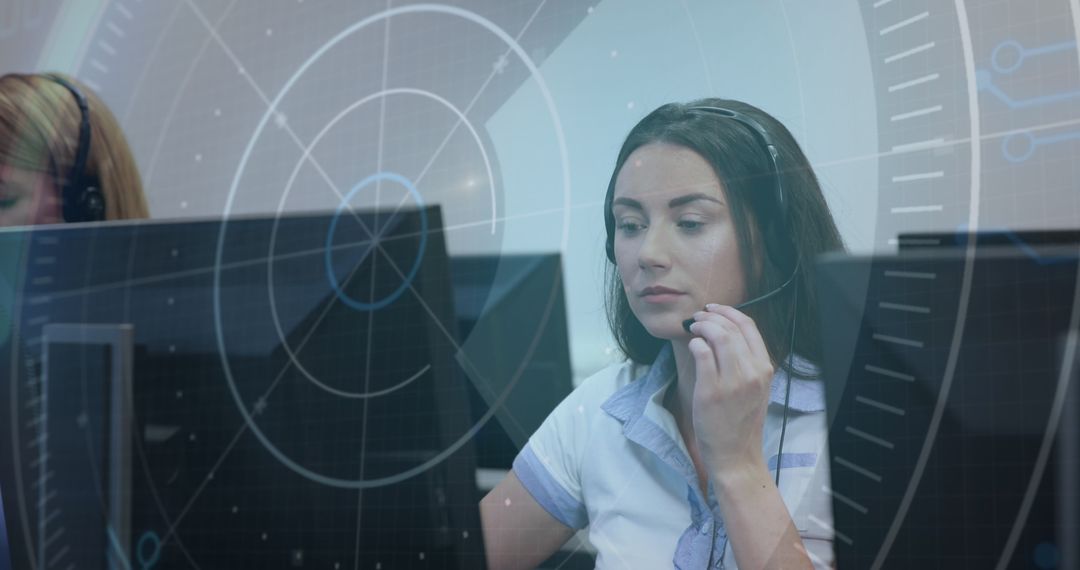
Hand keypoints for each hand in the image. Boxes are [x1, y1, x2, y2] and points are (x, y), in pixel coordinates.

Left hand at [686, 305, 773, 477]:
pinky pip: (702, 353)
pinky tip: (692, 347)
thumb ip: (747, 362)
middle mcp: (752, 372)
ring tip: (692, 329)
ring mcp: (732, 381)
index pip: (749, 327)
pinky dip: (695, 344)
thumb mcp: (756, 388)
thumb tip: (725, 333)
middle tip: (697, 318)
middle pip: (731, 328)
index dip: (729, 312)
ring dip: (701, 326)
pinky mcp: (711, 391)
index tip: (714, 309)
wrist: (736, 455)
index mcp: (765, 369)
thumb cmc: (741, 421)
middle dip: (711, 317)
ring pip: (717, 336)